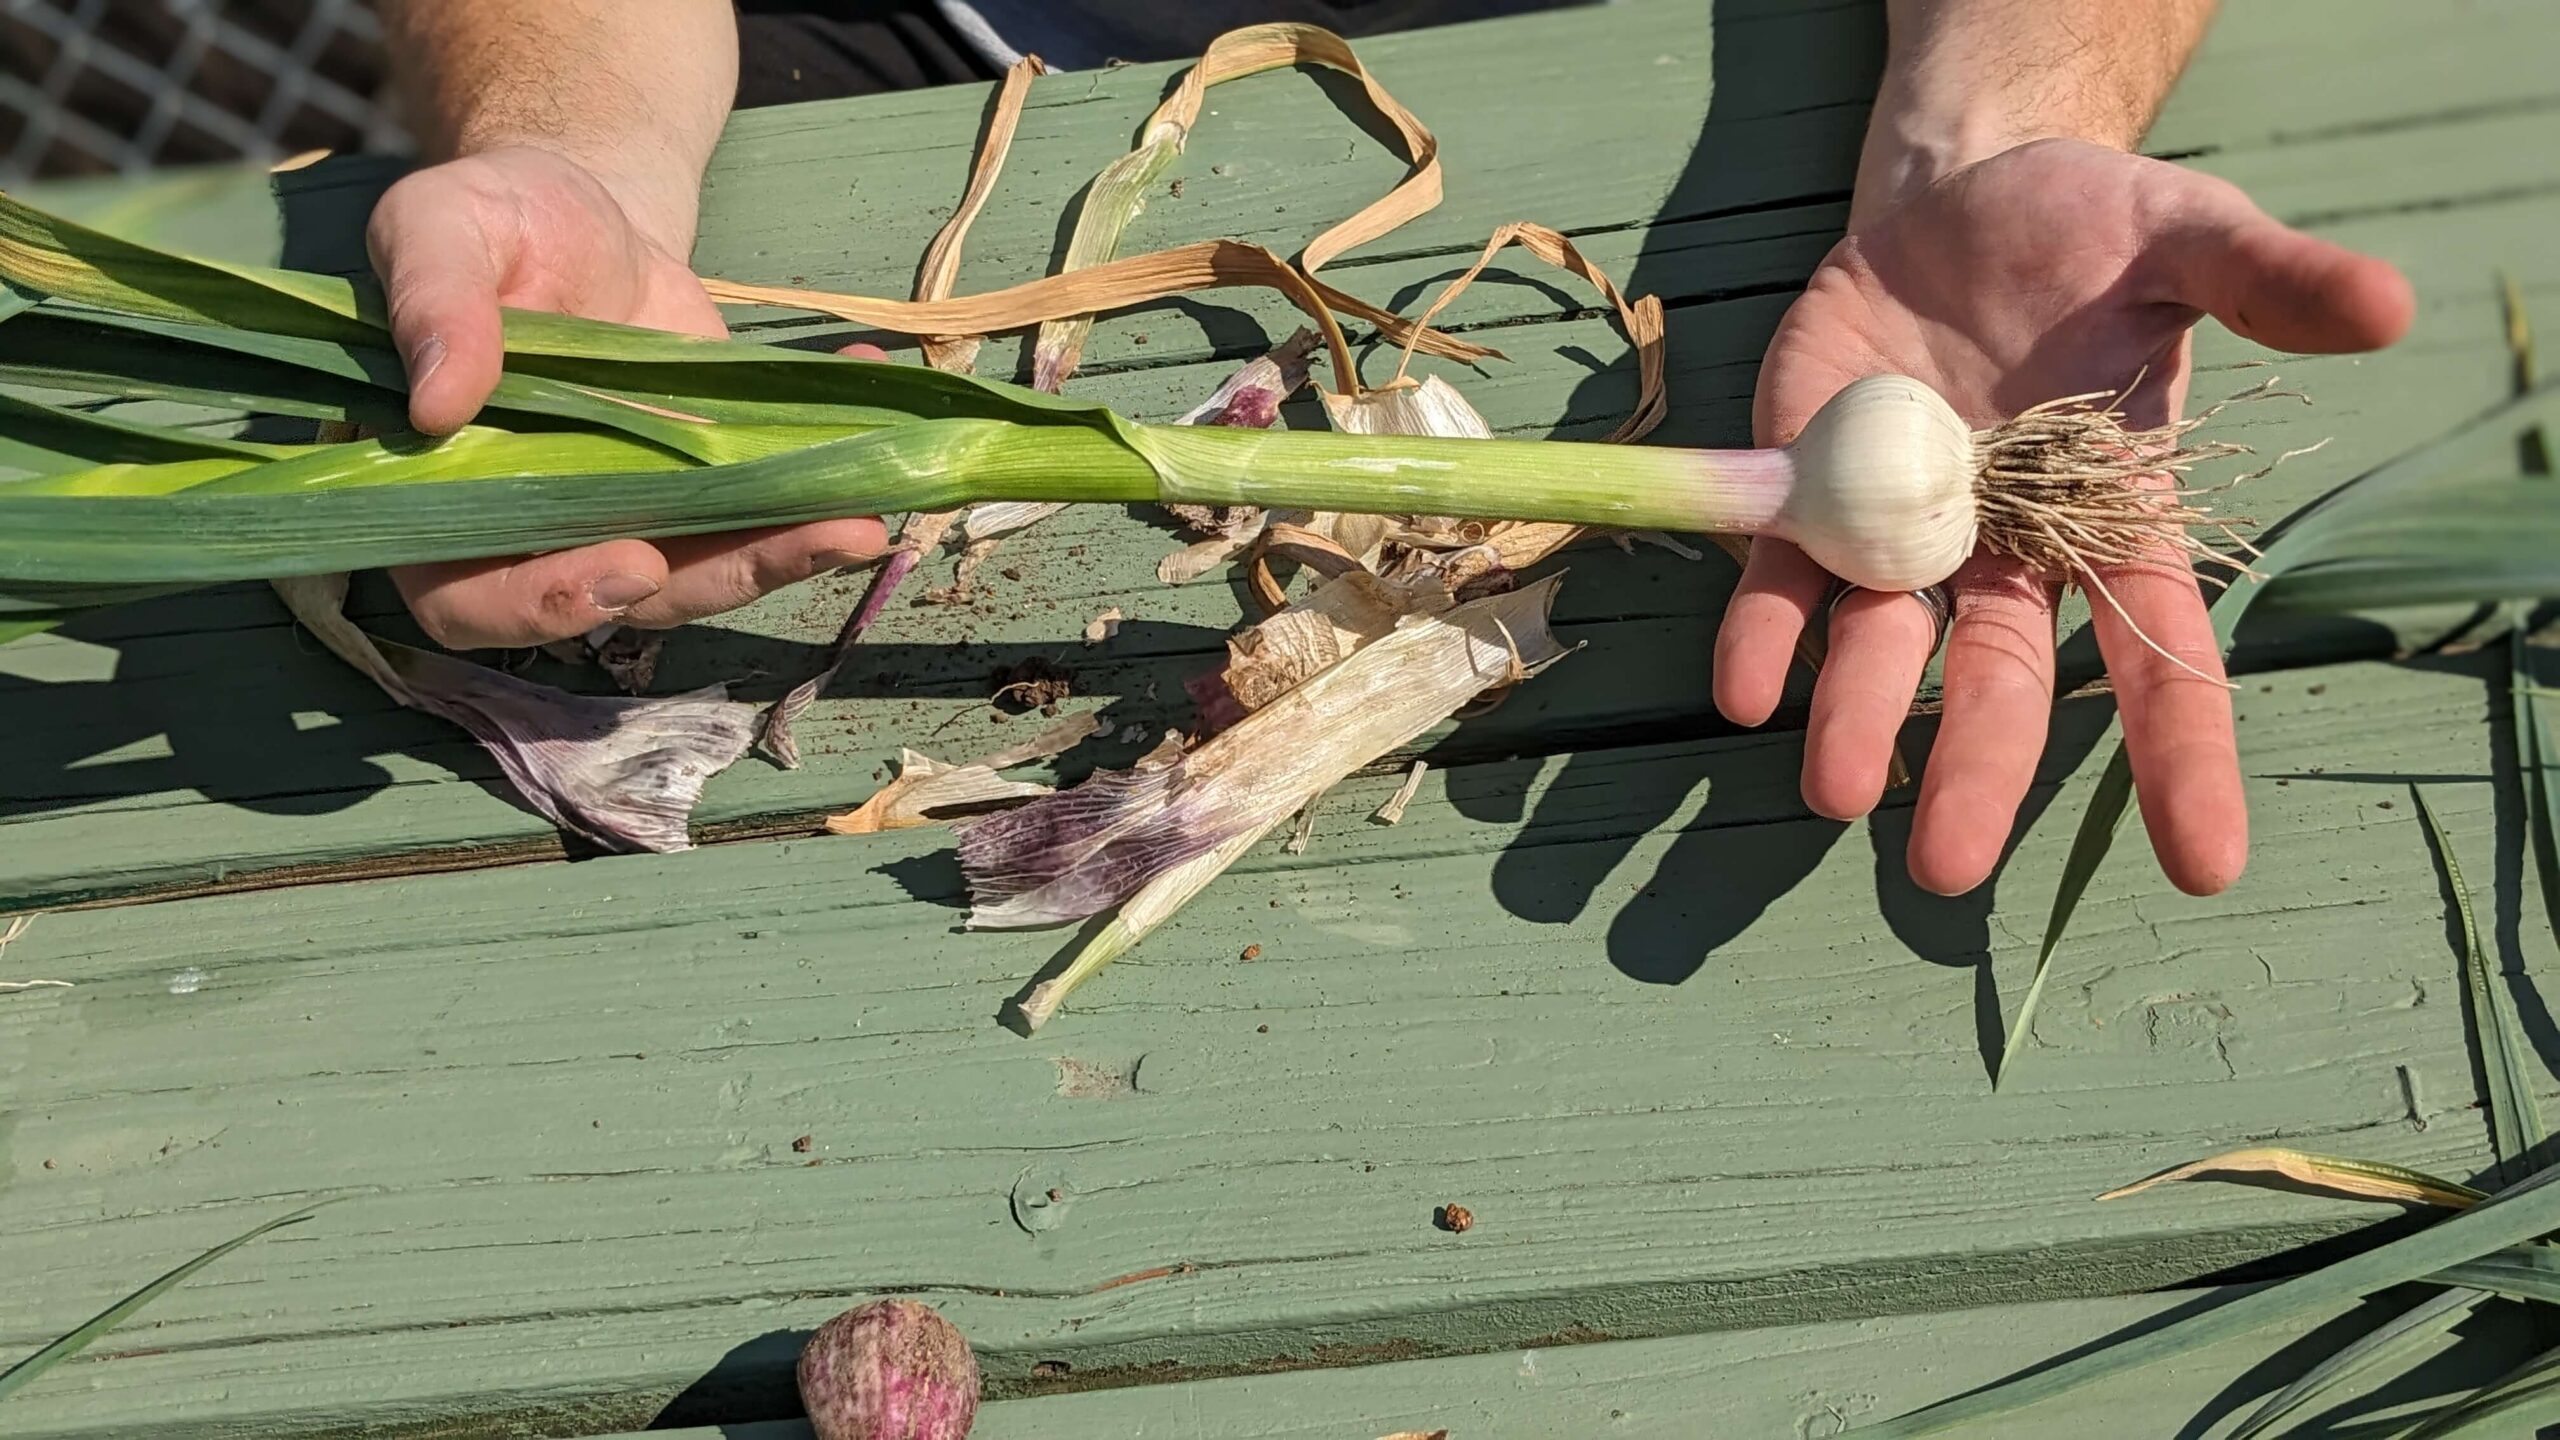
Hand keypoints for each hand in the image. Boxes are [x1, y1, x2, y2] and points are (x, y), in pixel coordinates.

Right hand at [364, 145, 886, 649]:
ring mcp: (627, 515)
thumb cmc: (490, 222)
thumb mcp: (438, 229)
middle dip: (713, 580)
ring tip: (860, 519)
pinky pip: (759, 506)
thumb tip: (433, 402)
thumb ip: (430, 303)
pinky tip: (871, 416)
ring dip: (784, 551)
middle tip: (808, 541)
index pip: (469, 593)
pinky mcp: (703, 486)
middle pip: (615, 598)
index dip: (542, 600)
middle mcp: (534, 530)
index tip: (627, 570)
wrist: (583, 208)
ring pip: (700, 569)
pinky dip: (819, 478)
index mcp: (437, 497)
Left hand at [1713, 139, 2412, 896]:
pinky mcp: (1809, 488)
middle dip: (1976, 769)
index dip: (2183, 758)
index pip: (2162, 655)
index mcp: (2114, 518)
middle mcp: (2006, 548)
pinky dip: (1762, 631)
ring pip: (1882, 643)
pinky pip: (1783, 577)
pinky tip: (1745, 686)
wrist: (1953, 197)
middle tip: (1944, 867)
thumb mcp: (2184, 235)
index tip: (2204, 863)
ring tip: (1835, 792)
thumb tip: (2396, 299)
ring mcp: (1901, 528)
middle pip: (2000, 678)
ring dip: (1857, 717)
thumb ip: (2267, 277)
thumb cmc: (2087, 231)